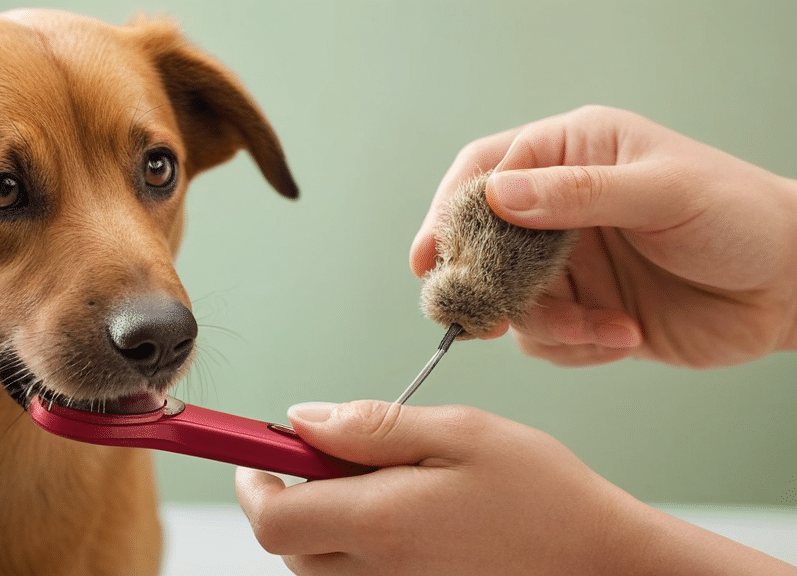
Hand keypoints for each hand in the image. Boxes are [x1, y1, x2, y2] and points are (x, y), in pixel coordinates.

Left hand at [236, 400, 796, 575]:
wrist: (604, 564)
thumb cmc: (543, 493)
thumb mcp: (461, 433)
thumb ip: (372, 427)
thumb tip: (301, 418)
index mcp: (381, 525)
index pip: (272, 518)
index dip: (251, 481)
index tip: (255, 451)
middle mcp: (377, 575)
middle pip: (287, 545)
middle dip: (287, 496)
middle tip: (329, 457)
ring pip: (315, 568)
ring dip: (320, 524)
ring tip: (380, 486)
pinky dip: (354, 552)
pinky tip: (401, 522)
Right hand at [411, 105, 796, 366]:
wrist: (790, 289)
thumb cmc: (740, 219)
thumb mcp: (663, 193)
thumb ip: (579, 193)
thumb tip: (498, 195)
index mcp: (573, 152)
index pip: (486, 172)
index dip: (450, 213)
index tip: (432, 256)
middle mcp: (560, 206)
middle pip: (481, 242)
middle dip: (483, 283)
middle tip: (485, 316)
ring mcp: (568, 261)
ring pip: (509, 299)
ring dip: (547, 325)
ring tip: (603, 328)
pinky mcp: (582, 309)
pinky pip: (543, 338)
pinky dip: (575, 347)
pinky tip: (624, 336)